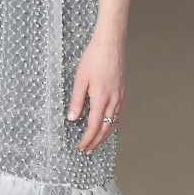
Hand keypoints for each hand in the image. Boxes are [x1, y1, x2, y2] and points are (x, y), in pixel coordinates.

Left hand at [66, 30, 123, 152]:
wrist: (110, 43)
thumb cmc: (94, 58)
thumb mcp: (80, 79)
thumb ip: (76, 100)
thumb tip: (72, 118)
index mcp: (101, 98)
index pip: (93, 126)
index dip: (87, 139)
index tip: (81, 147)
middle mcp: (113, 100)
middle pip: (105, 128)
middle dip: (96, 141)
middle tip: (87, 150)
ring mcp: (119, 96)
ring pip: (113, 122)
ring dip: (104, 135)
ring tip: (96, 142)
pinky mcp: (121, 91)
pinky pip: (117, 113)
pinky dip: (111, 124)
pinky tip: (106, 125)